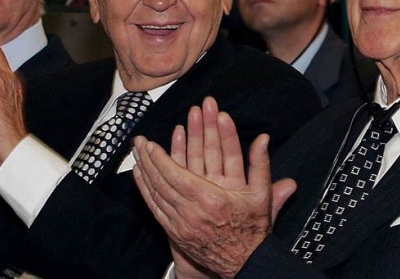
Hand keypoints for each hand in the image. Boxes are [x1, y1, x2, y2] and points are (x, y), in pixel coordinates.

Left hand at [132, 97, 295, 278]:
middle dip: (148, 159)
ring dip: (144, 171)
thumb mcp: (261, 195)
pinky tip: (140, 176)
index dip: (161, 157)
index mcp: (211, 199)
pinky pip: (155, 208)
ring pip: (156, 193)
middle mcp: (193, 212)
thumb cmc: (253, 228)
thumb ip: (260, 164)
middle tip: (139, 142)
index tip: (152, 143)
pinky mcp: (176, 232)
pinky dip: (145, 191)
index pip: (177, 174)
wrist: (245, 262)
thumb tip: (263, 139)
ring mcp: (181, 224)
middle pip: (162, 181)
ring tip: (136, 154)